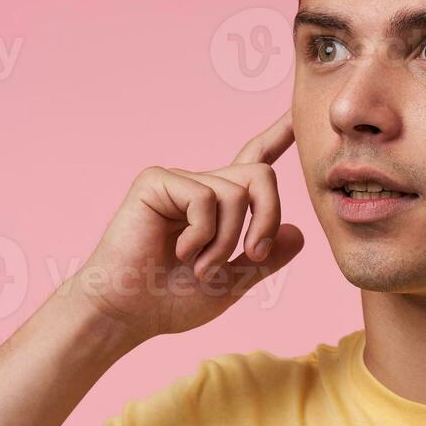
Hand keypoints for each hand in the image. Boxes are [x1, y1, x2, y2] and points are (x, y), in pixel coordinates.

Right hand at [68, 109, 304, 342]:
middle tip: (253, 255)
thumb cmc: (169, 301)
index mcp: (219, 207)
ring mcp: (179, 181)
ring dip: (227, 241)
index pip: (254, 163)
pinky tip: (180, 253)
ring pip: (236, 192)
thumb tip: (298, 232)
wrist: (127, 313)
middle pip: (261, 175)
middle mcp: (201, 187)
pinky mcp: (157, 181)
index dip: (277, 136)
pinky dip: (202, 234)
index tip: (296, 111)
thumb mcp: (232, 283)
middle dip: (268, 217)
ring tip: (200, 267)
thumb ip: (265, 259)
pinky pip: (205, 197)